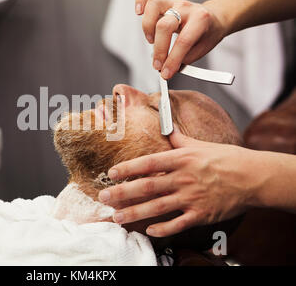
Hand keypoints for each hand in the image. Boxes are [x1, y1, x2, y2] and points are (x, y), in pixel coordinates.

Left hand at [98, 131, 264, 237]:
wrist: (253, 176)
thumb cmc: (227, 158)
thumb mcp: (200, 144)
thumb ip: (179, 139)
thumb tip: (167, 128)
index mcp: (181, 159)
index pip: (148, 163)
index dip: (127, 168)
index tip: (111, 173)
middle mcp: (183, 178)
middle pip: (147, 186)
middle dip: (122, 192)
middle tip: (104, 197)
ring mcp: (191, 198)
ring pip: (157, 207)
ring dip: (134, 213)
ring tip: (117, 217)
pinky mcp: (201, 214)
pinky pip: (178, 224)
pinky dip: (163, 228)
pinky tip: (149, 230)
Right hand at [135, 0, 228, 78]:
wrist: (213, 18)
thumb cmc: (207, 34)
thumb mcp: (202, 50)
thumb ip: (183, 59)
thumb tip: (166, 68)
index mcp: (200, 20)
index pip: (183, 41)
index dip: (172, 60)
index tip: (166, 73)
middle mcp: (185, 8)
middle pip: (165, 25)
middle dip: (159, 49)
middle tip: (159, 64)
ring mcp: (173, 2)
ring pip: (154, 5)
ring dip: (148, 27)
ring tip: (151, 41)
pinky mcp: (164, 1)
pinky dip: (141, 0)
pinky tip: (139, 13)